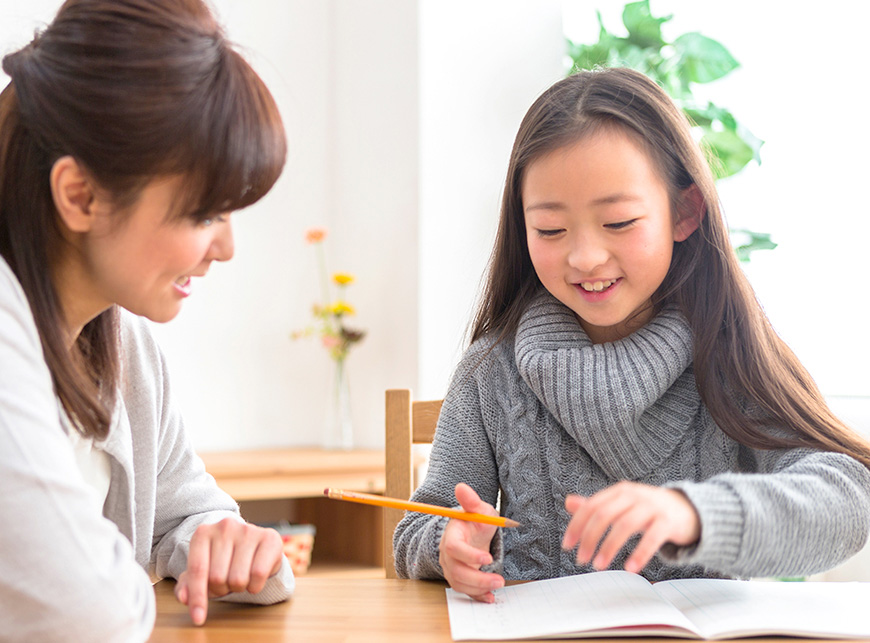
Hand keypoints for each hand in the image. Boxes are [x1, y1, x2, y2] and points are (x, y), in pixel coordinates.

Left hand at [173, 518, 283, 625]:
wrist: (253, 545)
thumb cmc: (224, 559)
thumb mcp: (203, 569)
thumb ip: (188, 584)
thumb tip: (184, 597)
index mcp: (203, 533)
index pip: (197, 570)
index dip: (197, 597)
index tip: (198, 619)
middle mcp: (225, 526)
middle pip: (217, 577)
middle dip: (221, 590)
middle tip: (225, 584)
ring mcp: (248, 530)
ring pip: (238, 578)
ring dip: (238, 588)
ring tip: (239, 578)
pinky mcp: (269, 537)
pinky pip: (259, 574)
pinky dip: (255, 586)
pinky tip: (254, 579)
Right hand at [438, 483, 504, 602]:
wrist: (473, 533)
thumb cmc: (475, 520)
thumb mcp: (478, 509)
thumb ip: (471, 501)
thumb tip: (461, 486)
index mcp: (451, 535)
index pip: (453, 548)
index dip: (469, 555)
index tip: (488, 558)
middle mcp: (447, 554)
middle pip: (455, 571)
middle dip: (478, 578)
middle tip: (499, 580)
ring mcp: (451, 567)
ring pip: (459, 583)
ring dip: (479, 588)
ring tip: (498, 585)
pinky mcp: (458, 578)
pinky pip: (464, 591)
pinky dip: (477, 596)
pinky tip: (490, 597)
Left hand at [562, 482, 699, 573]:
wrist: (688, 509)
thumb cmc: (648, 509)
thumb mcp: (622, 504)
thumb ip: (596, 505)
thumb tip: (568, 502)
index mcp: (619, 491)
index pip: (591, 506)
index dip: (577, 525)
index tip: (567, 545)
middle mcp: (634, 495)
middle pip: (604, 515)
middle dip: (589, 538)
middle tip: (581, 559)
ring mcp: (652, 507)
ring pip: (625, 526)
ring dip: (609, 547)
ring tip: (599, 565)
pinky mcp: (668, 522)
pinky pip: (652, 538)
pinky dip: (639, 554)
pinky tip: (629, 568)